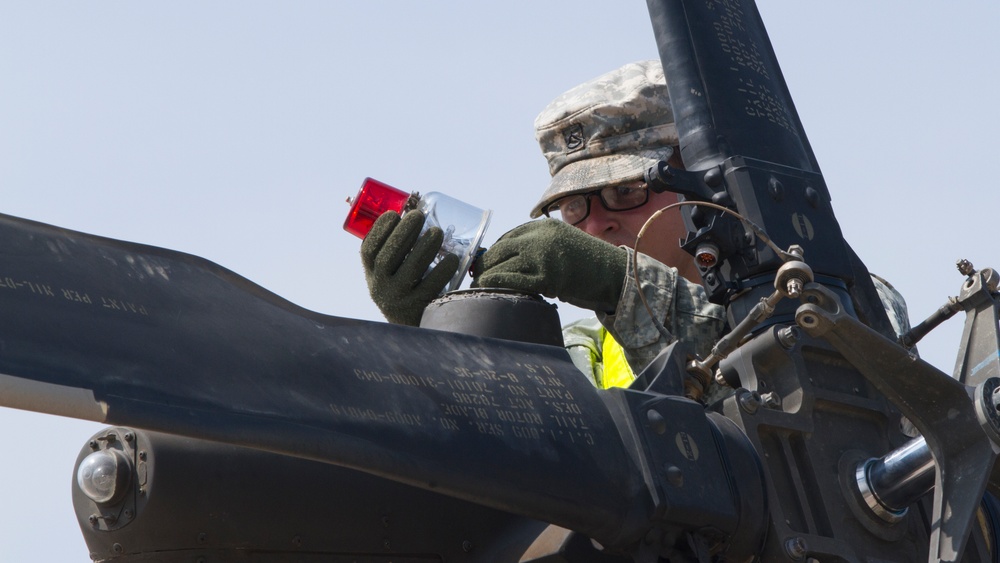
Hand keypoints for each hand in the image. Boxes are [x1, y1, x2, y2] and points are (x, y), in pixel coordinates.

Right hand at [361, 210, 458, 325]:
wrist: (412, 327)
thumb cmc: (403, 287)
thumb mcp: (389, 272)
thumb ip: (393, 248)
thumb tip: (410, 211)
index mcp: (372, 274)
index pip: (369, 250)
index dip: (380, 230)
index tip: (395, 214)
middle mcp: (380, 287)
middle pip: (388, 257)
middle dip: (404, 232)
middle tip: (419, 216)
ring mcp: (399, 299)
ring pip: (411, 270)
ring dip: (425, 246)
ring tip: (437, 232)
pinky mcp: (419, 308)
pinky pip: (432, 286)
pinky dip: (443, 270)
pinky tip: (452, 258)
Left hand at [472, 219, 626, 313]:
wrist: (614, 276)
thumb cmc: (589, 265)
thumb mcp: (563, 245)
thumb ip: (540, 247)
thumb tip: (509, 260)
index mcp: (545, 227)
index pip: (509, 237)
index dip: (494, 252)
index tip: (485, 263)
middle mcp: (541, 237)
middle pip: (501, 250)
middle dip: (485, 264)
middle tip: (475, 275)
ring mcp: (543, 256)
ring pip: (503, 265)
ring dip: (487, 276)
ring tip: (478, 285)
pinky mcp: (546, 278)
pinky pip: (512, 280)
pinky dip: (497, 284)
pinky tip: (488, 288)